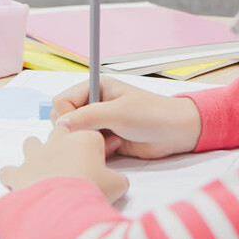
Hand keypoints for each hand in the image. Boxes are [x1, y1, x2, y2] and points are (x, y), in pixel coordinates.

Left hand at [0, 126, 128, 202]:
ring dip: (36, 154)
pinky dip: (13, 178)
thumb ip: (117, 179)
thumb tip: (117, 183)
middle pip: (60, 133)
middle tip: (73, 168)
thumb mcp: (117, 185)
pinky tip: (21, 188)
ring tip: (44, 172)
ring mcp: (35, 155)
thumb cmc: (91, 190)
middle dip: (65, 146)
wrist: (63, 206)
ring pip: (31, 143)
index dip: (96, 152)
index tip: (99, 167)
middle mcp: (57, 142)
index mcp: (83, 139)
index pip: (92, 137)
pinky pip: (9, 170)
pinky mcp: (19, 172)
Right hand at [51, 77, 201, 159]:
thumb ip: (88, 117)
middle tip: (98, 134)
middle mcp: (94, 104)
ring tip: (112, 141)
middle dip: (79, 131)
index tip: (78, 126)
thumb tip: (60, 125)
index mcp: (96, 88)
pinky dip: (98, 151)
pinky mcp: (106, 139)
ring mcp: (100, 123)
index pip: (62, 101)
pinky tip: (116, 147)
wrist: (177, 132)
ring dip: (90, 142)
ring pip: (77, 136)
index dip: (66, 115)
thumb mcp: (118, 112)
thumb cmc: (153, 114)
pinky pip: (89, 147)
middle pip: (66, 120)